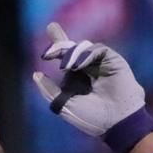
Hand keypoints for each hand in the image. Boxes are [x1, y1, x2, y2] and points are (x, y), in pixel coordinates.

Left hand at [31, 22, 152, 152]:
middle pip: (73, 48)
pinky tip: (78, 66)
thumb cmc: (92, 119)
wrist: (116, 123)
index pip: (66, 59)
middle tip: (51, 29)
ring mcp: (101, 64)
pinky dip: (86, 54)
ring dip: (71, 53)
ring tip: (65, 66)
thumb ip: (50, 91)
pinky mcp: (113, 60)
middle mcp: (89, 69)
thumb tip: (36, 74)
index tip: (45, 47)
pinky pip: (98, 49)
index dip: (56, 49)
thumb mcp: (64, 105)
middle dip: (60, 41)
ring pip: (82, 48)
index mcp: (78, 79)